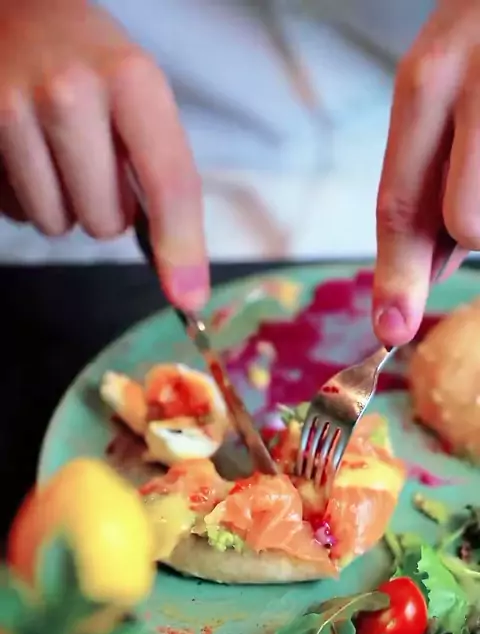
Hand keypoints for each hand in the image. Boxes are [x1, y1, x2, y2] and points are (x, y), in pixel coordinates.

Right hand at [0, 0, 208, 310]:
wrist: (14, 11)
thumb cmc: (89, 60)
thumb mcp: (138, 92)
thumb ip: (161, 168)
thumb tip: (181, 271)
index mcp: (131, 78)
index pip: (169, 182)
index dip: (181, 248)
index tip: (188, 298)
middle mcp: (70, 92)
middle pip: (105, 222)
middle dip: (107, 210)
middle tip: (95, 163)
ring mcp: (11, 111)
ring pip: (56, 225)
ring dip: (64, 205)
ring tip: (57, 152)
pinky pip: (15, 213)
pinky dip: (26, 196)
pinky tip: (26, 152)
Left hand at [373, 0, 479, 346]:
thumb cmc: (479, 41)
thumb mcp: (439, 87)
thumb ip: (425, 176)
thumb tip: (426, 271)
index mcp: (426, 81)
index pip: (401, 203)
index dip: (396, 276)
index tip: (390, 330)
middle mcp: (475, 84)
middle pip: (466, 223)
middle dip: (474, 227)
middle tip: (479, 170)